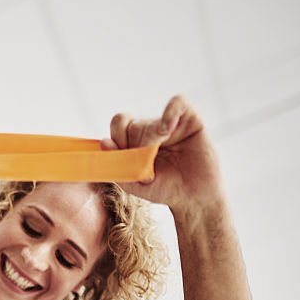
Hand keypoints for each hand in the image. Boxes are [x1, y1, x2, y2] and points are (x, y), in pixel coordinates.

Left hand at [102, 95, 224, 211]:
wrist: (194, 197)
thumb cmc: (164, 190)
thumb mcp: (135, 185)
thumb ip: (118, 167)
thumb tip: (104, 142)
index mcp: (134, 142)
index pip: (118, 125)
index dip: (117, 136)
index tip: (124, 152)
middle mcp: (150, 131)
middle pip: (131, 124)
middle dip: (135, 144)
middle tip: (147, 160)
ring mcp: (169, 124)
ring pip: (150, 119)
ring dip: (150, 136)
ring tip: (159, 148)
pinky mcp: (190, 120)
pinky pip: (178, 102)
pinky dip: (170, 111)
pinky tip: (167, 129)